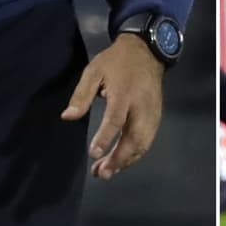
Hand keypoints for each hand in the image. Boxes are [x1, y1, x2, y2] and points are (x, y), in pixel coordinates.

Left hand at [60, 34, 164, 179]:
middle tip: (101, 173)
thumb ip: (81, 95)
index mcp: (124, 93)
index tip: (93, 154)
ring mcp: (152, 112)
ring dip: (126, 161)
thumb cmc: (116, 61)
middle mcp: (141, 106)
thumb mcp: (94, 71)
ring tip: (108, 172)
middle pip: (134, 138)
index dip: (105, 138)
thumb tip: (68, 117)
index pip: (115, 120)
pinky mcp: (157, 116)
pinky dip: (135, 154)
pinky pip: (148, 140)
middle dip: (118, 159)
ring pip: (143, 143)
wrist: (146, 51)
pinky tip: (122, 161)